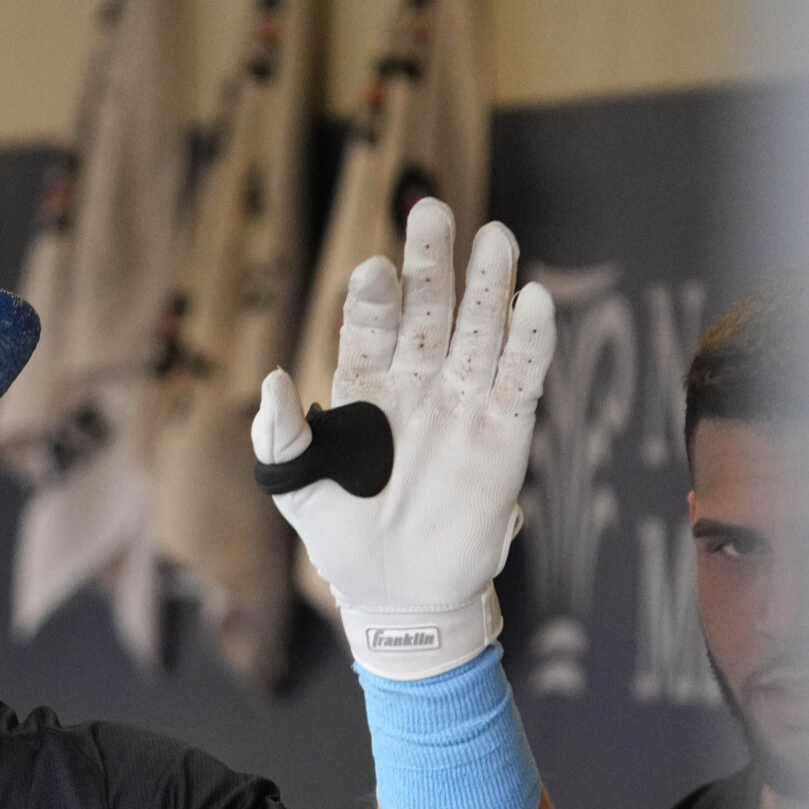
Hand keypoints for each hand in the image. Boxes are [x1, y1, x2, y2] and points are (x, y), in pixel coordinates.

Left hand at [253, 200, 554, 678]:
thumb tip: (272, 381)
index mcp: (365, 391)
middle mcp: (417, 386)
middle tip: (433, 210)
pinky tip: (537, 300)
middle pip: (429, 311)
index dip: (375, 298)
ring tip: (496, 235)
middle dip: (432, 263)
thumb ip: (281, 439)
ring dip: (489, 287)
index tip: (374, 267)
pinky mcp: (504, 437)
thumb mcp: (297, 493)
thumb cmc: (342, 543)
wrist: (397, 598)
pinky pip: (520, 381)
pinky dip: (531, 343)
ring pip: (480, 332)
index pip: (371, 328)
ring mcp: (463, 406)